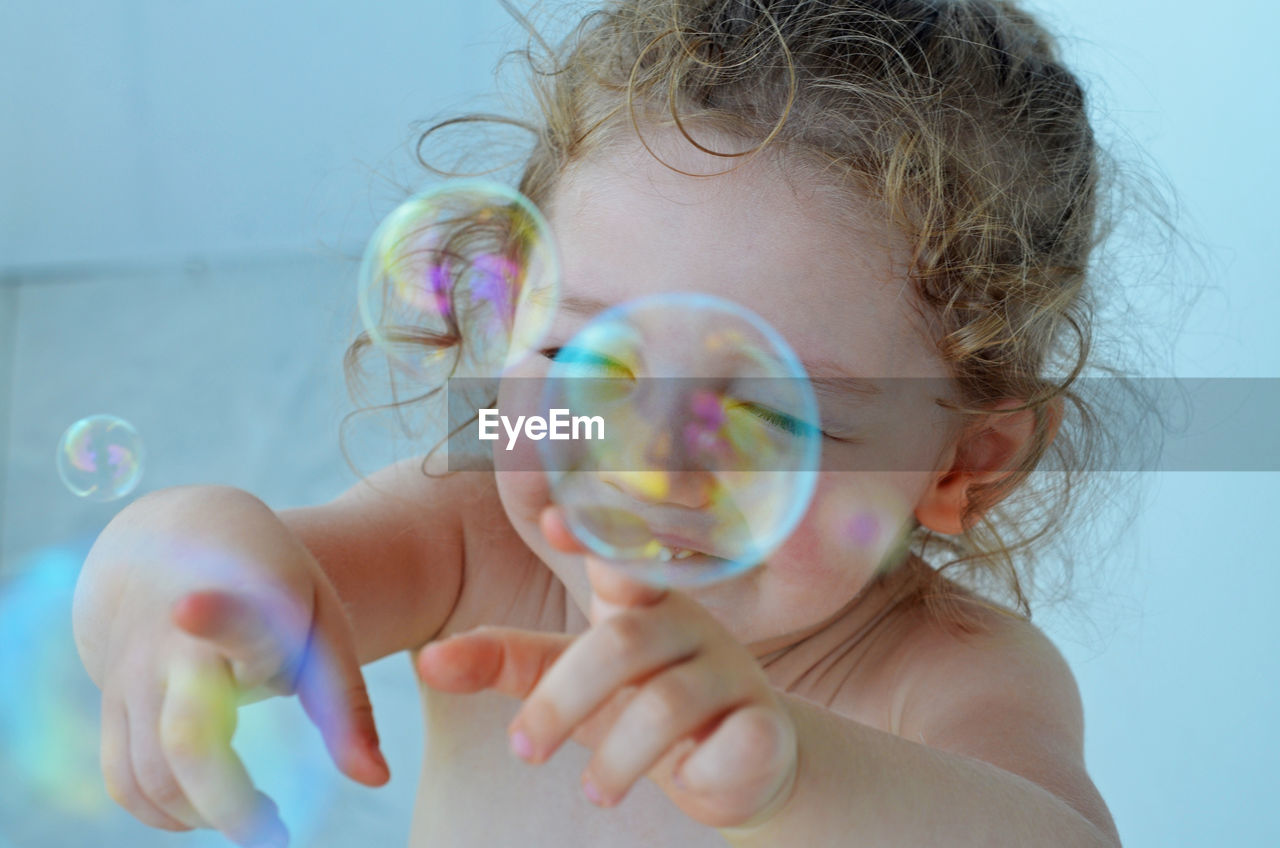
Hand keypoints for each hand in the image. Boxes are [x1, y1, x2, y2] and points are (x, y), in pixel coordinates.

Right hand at [98, 558, 388, 846]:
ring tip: (258, 818)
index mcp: (245, 603)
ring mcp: (134, 669)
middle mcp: (177, 638)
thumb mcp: (321, 622)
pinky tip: (203, 814)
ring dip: (201, 815)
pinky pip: (122, 777)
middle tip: (277, 831)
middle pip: (185, 737)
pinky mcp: (110, 696)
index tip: (189, 610)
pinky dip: (159, 813)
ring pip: (149, 773)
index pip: (229, 613)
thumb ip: (347, 704)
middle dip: (228, 802)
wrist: (178, 536)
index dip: (214, 617)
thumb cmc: (270, 584)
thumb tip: (376, 780)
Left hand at [415, 507, 797, 829]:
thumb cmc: (637, 703)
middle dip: (563, 700)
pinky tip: (690, 782)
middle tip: (523, 749)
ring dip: (618, 757)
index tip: (550, 522)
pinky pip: (738, 743)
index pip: (620, 557)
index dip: (593, 536)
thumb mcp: (566, 680)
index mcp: (642, 602)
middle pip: (623, 643)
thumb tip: (425, 660)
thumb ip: (504, 663)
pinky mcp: (767, 728)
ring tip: (593, 792)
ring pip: (668, 704)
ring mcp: (733, 673)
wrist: (737, 762)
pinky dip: (704, 769)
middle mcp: (690, 625)